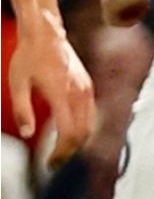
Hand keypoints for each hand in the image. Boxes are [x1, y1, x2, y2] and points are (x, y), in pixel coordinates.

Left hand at [7, 22, 95, 167]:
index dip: (60, 152)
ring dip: (77, 142)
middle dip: (69, 152)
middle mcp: (79, 93)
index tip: (49, 164)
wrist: (46, 34)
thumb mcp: (16, 84)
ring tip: (60, 151)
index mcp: (62, 94)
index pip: (69, 133)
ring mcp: (87, 90)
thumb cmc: (28, 57)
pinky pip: (91, 114)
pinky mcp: (88, 87)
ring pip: (90, 125)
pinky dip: (83, 129)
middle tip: (53, 163)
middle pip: (83, 133)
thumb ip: (22, 110)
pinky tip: (69, 133)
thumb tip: (27, 134)